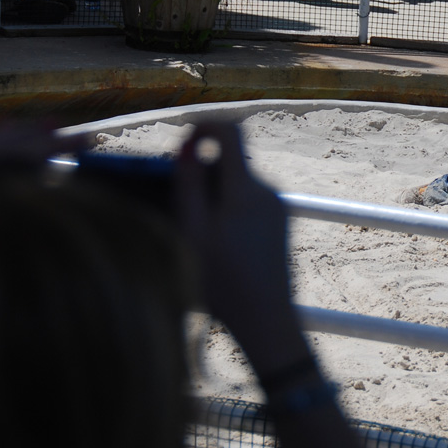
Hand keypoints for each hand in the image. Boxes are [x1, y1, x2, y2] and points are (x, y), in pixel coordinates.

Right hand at [174, 123, 293, 346]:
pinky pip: (246, 201)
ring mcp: (276, 207)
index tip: (180, 139)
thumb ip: (188, 186)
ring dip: (208, 194)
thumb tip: (188, 146)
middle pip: (228, 161)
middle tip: (168, 198)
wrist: (266, 320)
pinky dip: (224, 208)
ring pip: (235, 183)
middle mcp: (268, 191)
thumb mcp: (193, 233)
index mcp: (246, 189)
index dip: (203, 126)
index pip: (230, 132)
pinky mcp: (278, 222)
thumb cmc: (223, 283)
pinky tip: (210, 241)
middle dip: (198, 171)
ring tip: (187, 228)